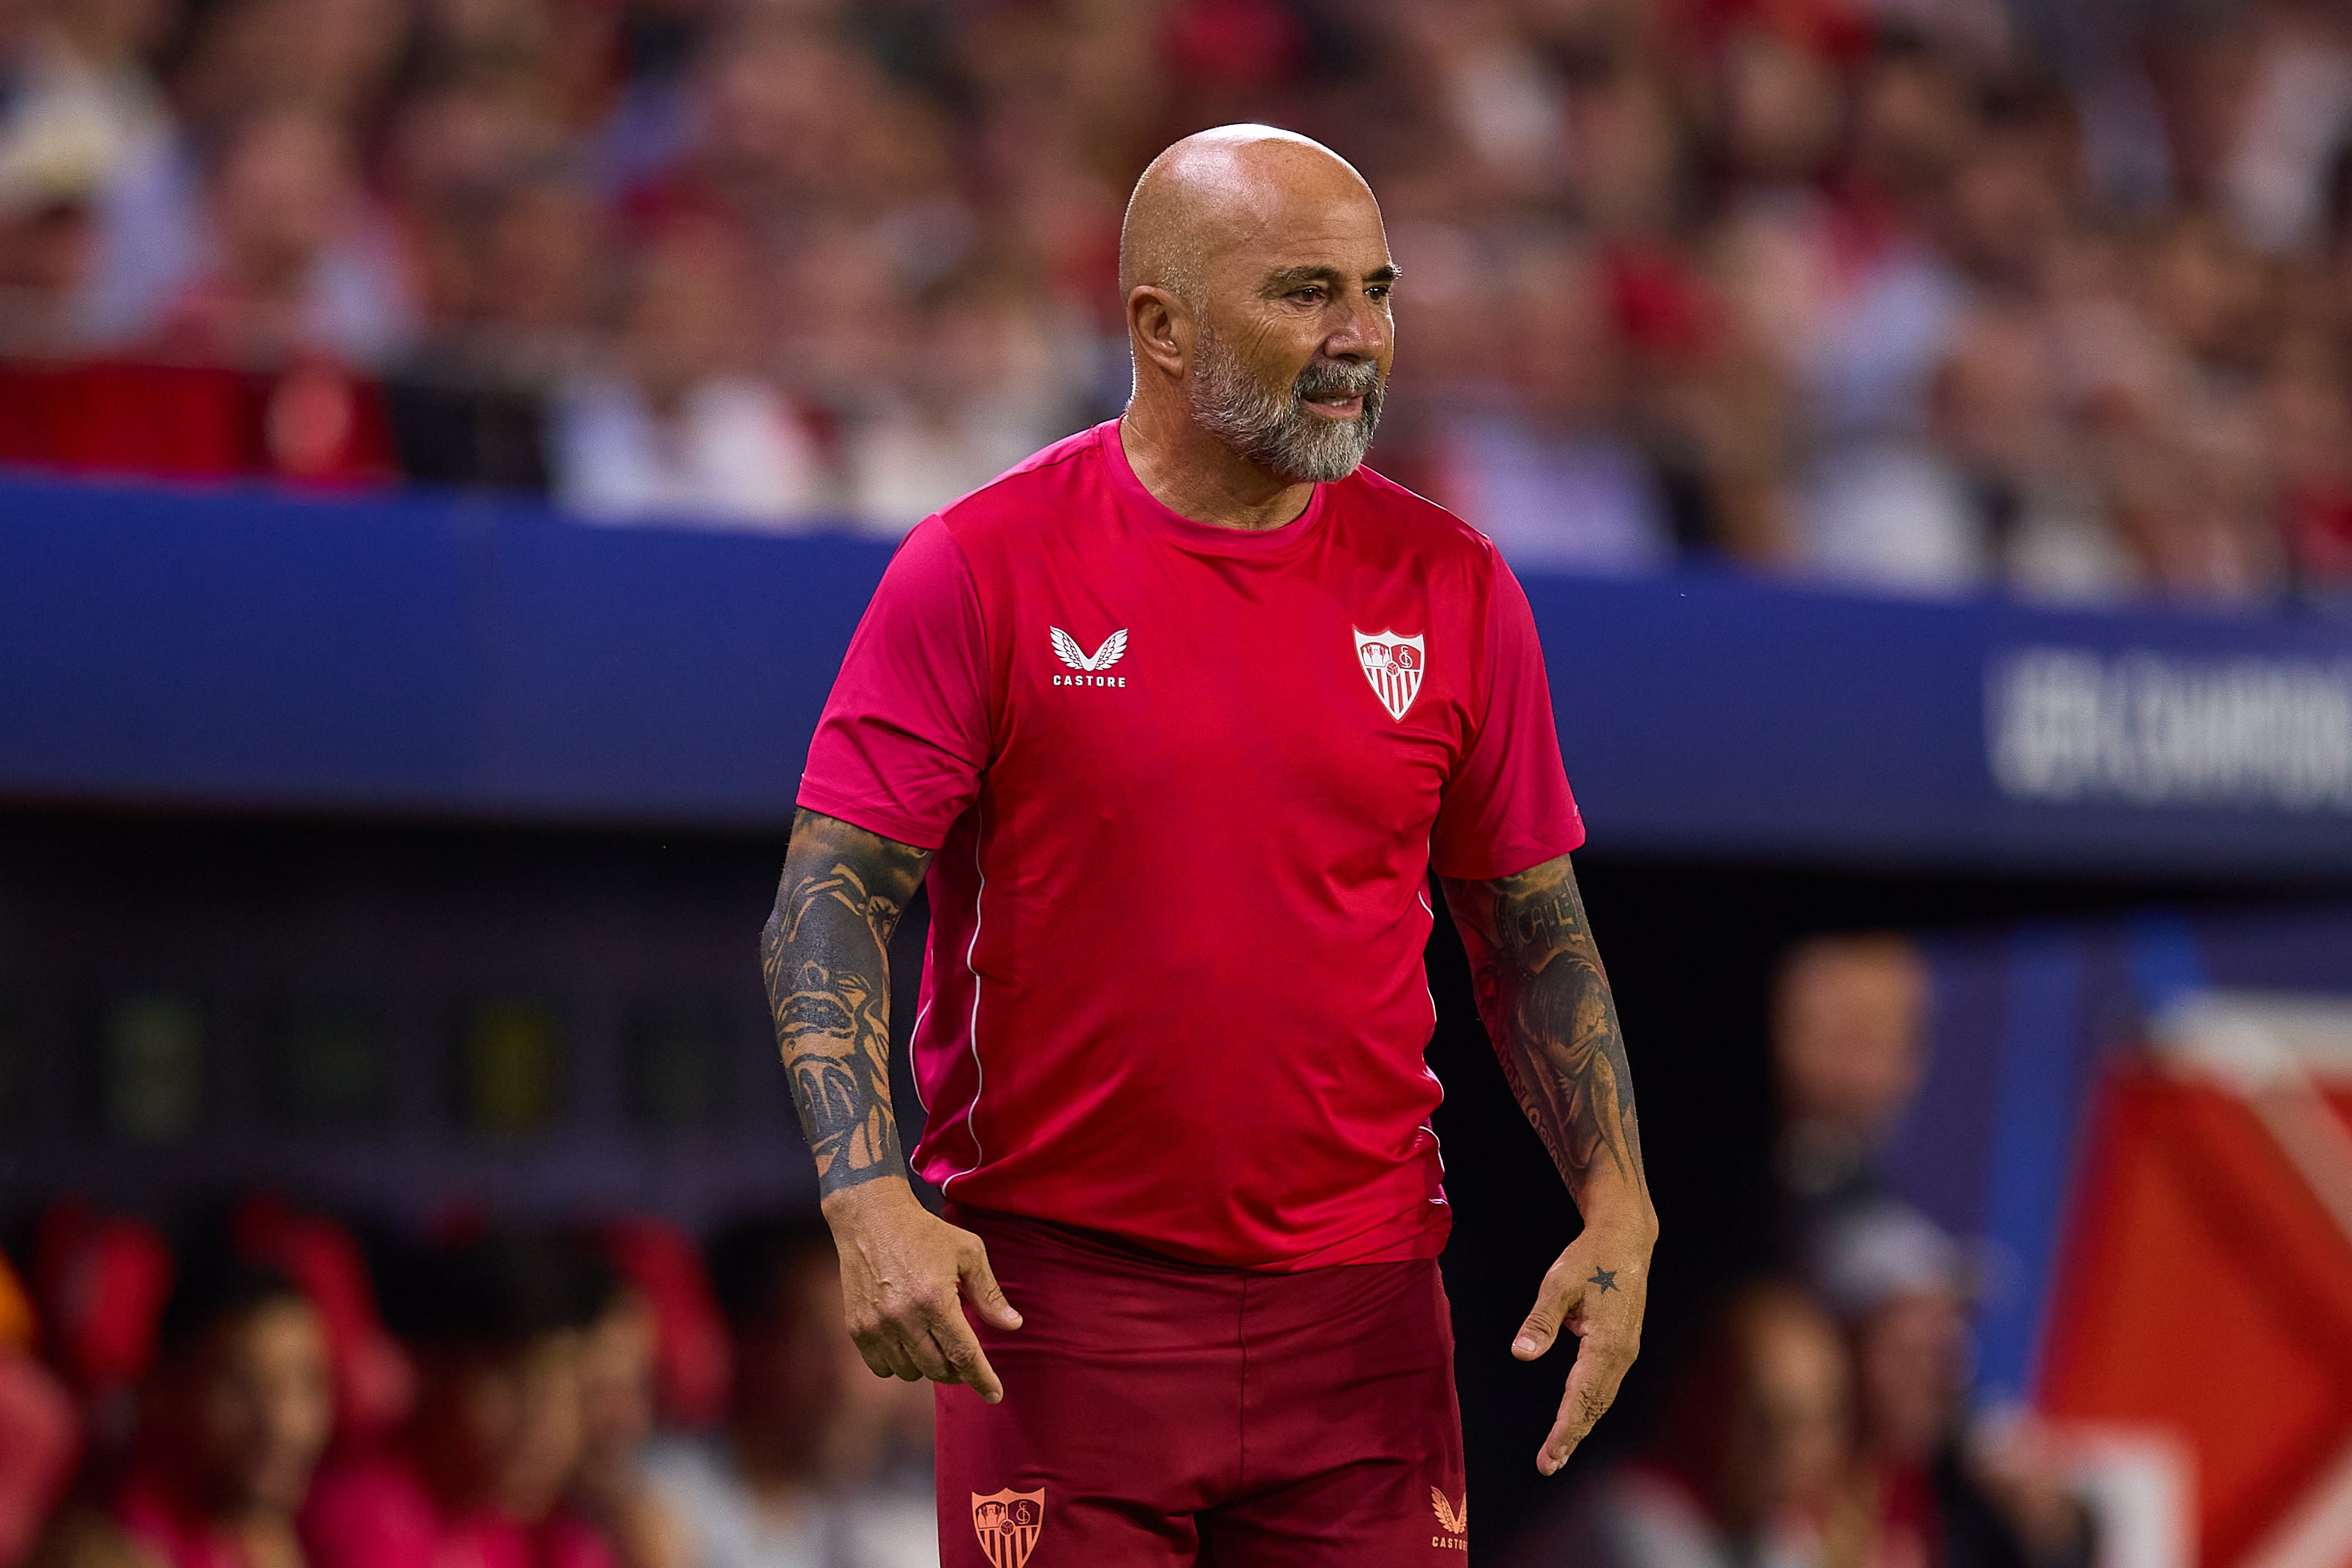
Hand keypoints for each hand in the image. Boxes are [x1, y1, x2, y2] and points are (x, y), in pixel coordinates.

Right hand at [823, 1180, 1022, 1402]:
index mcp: (935, 1299)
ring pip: (910, 1372)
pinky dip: (899, 1364)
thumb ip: (990, 1293)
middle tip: (962, 1353)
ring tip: (933, 1340)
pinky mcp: (857, 1327)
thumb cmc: (925, 1232)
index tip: (995, 1395)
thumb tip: (1012, 1325)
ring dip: (928, 1366)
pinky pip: (882, 1367)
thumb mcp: (968, 1252)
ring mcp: (877, 1325)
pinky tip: (908, 1343)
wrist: (871, 1218)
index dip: (982, 1379)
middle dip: (956, 1370)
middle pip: (938, 1369)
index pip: (964, 1354)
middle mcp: (903, 1317)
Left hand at [1514, 1215, 1651, 1474]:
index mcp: (1606, 1344)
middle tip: (1548, 1464)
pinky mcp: (1623, 1346)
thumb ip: (1540, 1321)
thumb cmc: (1590, 1259)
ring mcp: (1626, 1352)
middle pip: (1594, 1406)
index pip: (1581, 1397)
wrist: (1625, 1240)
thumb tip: (1521, 1354)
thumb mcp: (1558, 1283)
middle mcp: (1621, 1354)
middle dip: (1571, 1437)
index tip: (1550, 1456)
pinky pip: (1606, 1386)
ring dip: (1581, 1425)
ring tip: (1558, 1451)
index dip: (1564, 1430)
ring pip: (1602, 1399)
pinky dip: (1590, 1407)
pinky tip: (1577, 1418)